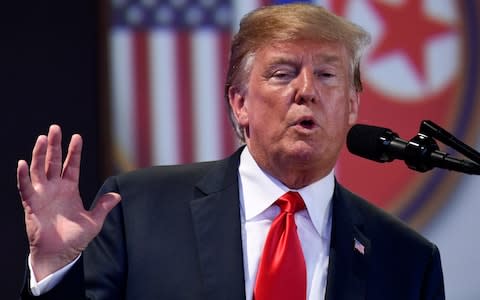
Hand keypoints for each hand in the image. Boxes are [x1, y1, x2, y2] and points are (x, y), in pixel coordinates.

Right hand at [17, 125, 120, 280]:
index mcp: (69, 189)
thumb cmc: (75, 239)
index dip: (74, 151)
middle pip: (53, 161)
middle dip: (55, 145)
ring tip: (42, 138)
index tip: (77, 136)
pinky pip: (25, 187)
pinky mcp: (31, 204)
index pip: (71, 165)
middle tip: (55, 128)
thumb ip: (104, 206)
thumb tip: (118, 195)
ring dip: (40, 154)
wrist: (60, 254)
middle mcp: (55, 188)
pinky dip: (22, 175)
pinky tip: (23, 162)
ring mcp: (42, 195)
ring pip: (39, 169)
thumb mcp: (94, 220)